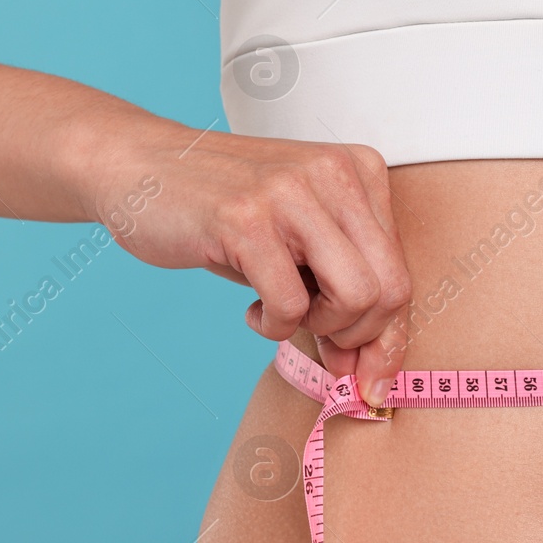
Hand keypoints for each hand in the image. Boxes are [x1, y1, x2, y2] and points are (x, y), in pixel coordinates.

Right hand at [80, 123, 412, 405]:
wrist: (140, 166)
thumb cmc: (226, 215)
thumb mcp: (300, 240)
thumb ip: (344, 288)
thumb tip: (374, 372)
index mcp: (360, 170)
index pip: (401, 271)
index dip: (388, 335)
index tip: (371, 375)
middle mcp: (334, 173)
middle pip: (390, 289)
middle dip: (360, 338)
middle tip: (322, 344)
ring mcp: (290, 193)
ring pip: (355, 297)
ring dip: (321, 329)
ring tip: (285, 314)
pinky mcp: (246, 220)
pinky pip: (291, 306)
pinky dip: (274, 326)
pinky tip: (252, 310)